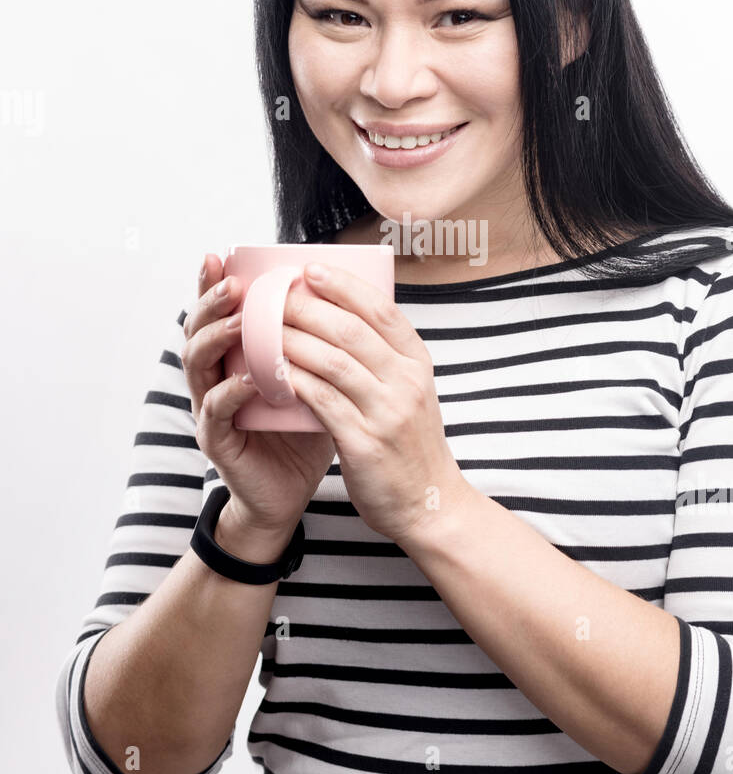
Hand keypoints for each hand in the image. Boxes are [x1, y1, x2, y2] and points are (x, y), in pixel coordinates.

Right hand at [181, 254, 336, 534]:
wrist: (293, 490)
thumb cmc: (305, 429)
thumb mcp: (314, 377)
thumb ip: (319, 343)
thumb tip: (354, 294)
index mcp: (233, 357)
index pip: (216, 312)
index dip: (212, 283)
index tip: (221, 254)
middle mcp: (214, 377)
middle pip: (196, 330)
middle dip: (209, 303)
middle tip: (232, 283)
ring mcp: (209, 408)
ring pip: (197, 364)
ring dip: (216, 339)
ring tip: (239, 321)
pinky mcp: (217, 440)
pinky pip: (216, 410)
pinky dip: (231, 392)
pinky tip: (248, 379)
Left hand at [273, 260, 471, 542]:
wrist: (429, 504)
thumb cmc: (409, 444)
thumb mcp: (411, 392)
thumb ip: (384, 358)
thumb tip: (342, 315)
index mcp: (417, 363)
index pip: (381, 310)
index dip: (343, 286)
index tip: (310, 269)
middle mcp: (406, 382)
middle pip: (351, 330)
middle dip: (307, 307)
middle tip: (273, 294)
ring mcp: (387, 413)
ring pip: (332, 361)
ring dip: (292, 340)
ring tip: (261, 327)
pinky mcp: (365, 443)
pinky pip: (322, 402)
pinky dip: (294, 382)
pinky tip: (270, 371)